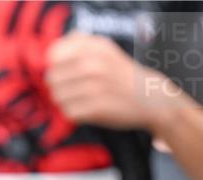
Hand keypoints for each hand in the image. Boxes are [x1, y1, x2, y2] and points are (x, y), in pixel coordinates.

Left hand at [46, 33, 161, 129]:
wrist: (150, 96)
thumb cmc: (118, 73)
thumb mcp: (104, 49)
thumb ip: (77, 43)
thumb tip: (52, 52)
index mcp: (94, 48)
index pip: (53, 56)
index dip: (56, 65)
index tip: (66, 70)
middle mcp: (94, 65)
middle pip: (51, 78)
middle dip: (59, 85)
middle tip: (76, 87)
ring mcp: (95, 87)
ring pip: (57, 97)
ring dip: (66, 100)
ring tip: (83, 98)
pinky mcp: (97, 108)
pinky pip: (68, 112)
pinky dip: (75, 113)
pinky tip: (88, 109)